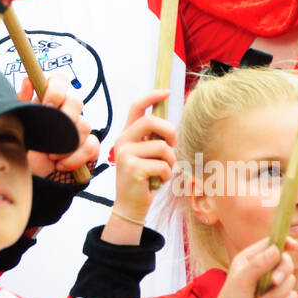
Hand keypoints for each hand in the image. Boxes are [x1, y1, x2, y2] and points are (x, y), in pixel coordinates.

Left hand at [18, 76, 98, 175]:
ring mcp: (80, 130)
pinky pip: (92, 146)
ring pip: (85, 125)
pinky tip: (60, 165)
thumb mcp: (18, 125)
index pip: (60, 80)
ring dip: (66, 143)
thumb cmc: (26, 147)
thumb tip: (28, 81)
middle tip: (50, 132)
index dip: (56, 88)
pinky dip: (75, 157)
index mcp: (49, 101)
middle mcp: (67, 112)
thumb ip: (22, 102)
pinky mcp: (89, 148)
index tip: (46, 103)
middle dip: (64, 118)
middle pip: (76, 101)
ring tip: (50, 155)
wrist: (34, 177)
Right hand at [105, 91, 174, 241]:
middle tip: (175, 145)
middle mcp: (123, 141)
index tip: (166, 92)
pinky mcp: (132, 168)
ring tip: (162, 172)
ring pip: (162, 148)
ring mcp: (125, 154)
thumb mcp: (147, 156)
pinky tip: (157, 182)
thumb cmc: (144, 180)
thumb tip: (171, 129)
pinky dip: (167, 176)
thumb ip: (154, 140)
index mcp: (127, 135)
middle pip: (151, 122)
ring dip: (170, 162)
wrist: (131, 206)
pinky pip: (163, 165)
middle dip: (170, 132)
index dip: (152, 97)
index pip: (136, 107)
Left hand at [181, 238, 297, 297]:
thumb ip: (259, 264)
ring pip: (291, 282)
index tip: (293, 246)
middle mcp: (263, 271)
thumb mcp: (241, 281)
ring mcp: (274, 288)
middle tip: (273, 281)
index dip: (283, 242)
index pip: (271, 244)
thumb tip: (277, 249)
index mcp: (249, 260)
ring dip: (275, 296)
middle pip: (286, 261)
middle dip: (282, 272)